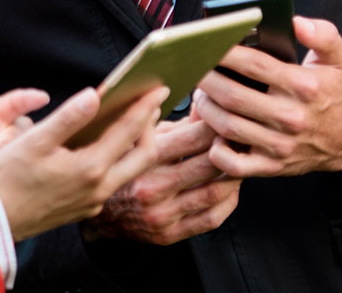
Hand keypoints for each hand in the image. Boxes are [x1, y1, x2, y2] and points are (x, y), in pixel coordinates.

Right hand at [0, 86, 167, 241]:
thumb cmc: (7, 178)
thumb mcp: (35, 141)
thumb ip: (68, 117)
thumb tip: (95, 94)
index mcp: (90, 168)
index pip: (128, 131)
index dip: (145, 107)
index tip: (158, 89)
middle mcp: (99, 189)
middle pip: (144, 157)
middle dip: (150, 129)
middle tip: (151, 106)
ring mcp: (93, 202)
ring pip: (130, 172)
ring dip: (136, 146)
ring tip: (134, 124)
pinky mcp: (84, 209)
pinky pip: (113, 182)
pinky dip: (119, 161)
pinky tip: (107, 149)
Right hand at [79, 119, 242, 244]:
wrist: (97, 216)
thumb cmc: (117, 170)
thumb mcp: (135, 140)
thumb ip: (170, 126)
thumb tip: (204, 106)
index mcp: (141, 161)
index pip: (192, 138)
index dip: (217, 125)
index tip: (228, 116)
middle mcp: (152, 188)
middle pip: (210, 164)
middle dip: (232, 148)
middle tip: (244, 136)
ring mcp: (162, 215)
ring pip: (215, 192)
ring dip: (235, 174)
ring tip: (241, 160)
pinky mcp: (169, 235)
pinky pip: (212, 218)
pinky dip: (229, 200)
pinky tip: (229, 187)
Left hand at [195, 17, 341, 177]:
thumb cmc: (335, 93)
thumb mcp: (339, 59)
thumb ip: (323, 35)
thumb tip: (297, 23)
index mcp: (304, 86)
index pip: (254, 65)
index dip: (224, 53)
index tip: (205, 44)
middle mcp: (291, 117)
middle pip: (233, 95)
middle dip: (206, 80)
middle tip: (194, 70)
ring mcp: (280, 145)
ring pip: (228, 126)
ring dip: (205, 109)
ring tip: (200, 94)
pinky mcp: (272, 167)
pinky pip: (234, 165)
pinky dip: (217, 152)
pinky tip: (212, 134)